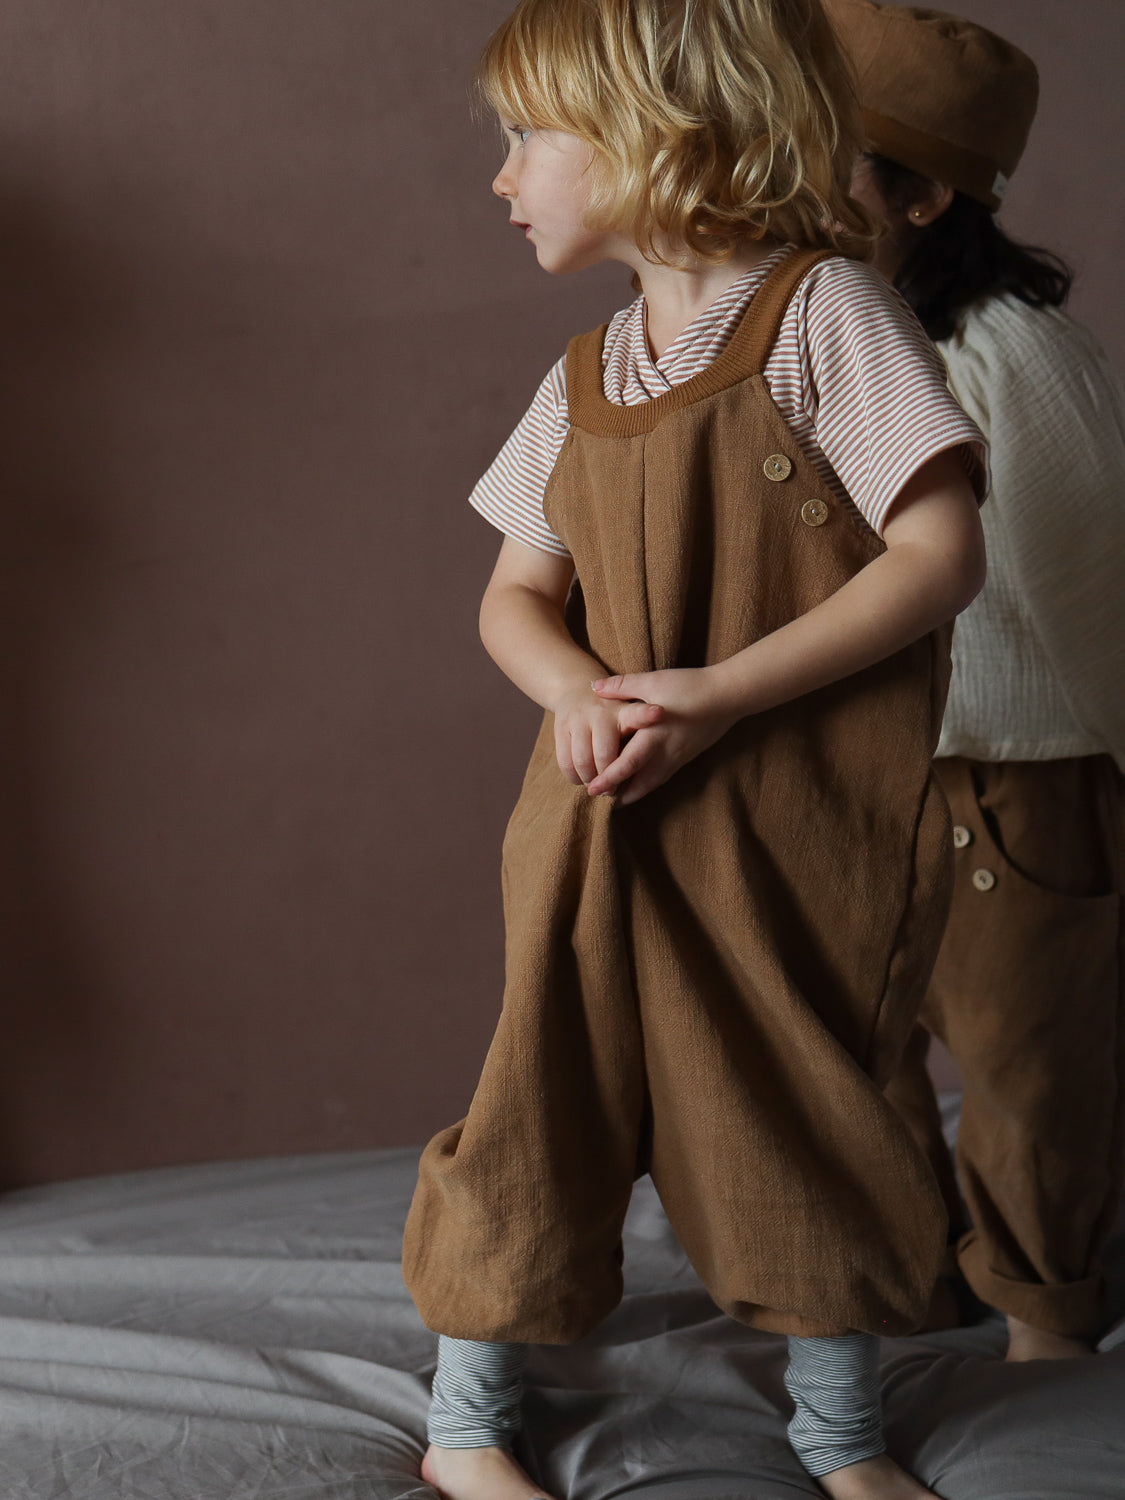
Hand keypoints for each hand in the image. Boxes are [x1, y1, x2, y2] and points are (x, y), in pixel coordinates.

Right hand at [552, 682, 664, 787]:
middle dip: (609, 777)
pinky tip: (581, 779)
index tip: (659, 712)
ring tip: (597, 786)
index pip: (638, 712)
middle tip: (613, 790)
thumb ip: (641, 735)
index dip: (647, 714)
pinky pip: (565, 761)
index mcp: (624, 711)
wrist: (576, 689)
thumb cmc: (612, 712)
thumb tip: (651, 767)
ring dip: (590, 780)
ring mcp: (578, 719)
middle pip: (604, 753)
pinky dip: (574, 777)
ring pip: (582, 761)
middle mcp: (600, 713)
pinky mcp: (560, 728)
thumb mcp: (629, 714)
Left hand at [587, 667, 739, 803]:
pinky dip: (650, 784)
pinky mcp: (687, 754)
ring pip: (654, 782)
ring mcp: (679, 756)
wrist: (730, 695)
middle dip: (619, 792)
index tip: (592, 788)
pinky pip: (665, 776)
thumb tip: (594, 687)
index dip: (609, 778)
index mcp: (654, 735)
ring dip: (635, 793)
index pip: (627, 764)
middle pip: (640, 781)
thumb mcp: (654, 681)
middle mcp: (666, 751)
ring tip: (619, 800)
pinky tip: (644, 784)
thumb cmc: (691, 687)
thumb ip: (622, 686)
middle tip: (601, 800)